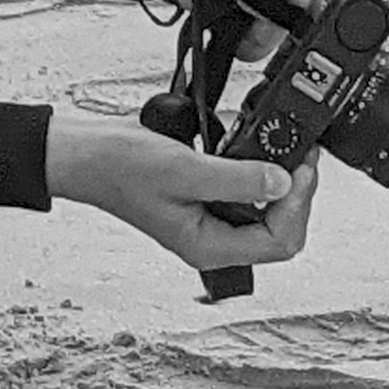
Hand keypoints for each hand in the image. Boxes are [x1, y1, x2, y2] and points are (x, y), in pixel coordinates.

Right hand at [45, 114, 319, 273]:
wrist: (87, 153)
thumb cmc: (119, 168)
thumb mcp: (183, 169)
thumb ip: (237, 178)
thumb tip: (283, 181)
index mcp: (208, 245)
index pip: (278, 242)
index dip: (298, 206)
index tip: (301, 167)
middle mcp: (212, 238)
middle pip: (279, 229)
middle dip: (295, 193)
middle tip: (300, 155)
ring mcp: (208, 218)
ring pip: (265, 210)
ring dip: (278, 179)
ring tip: (280, 146)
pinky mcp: (203, 197)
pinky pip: (244, 190)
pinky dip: (254, 166)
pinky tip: (249, 143)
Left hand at [158, 0, 388, 61]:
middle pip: (330, 14)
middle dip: (319, 27)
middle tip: (293, 18)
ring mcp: (278, 5)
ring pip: (295, 37)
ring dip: (272, 33)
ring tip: (242, 4)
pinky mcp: (253, 25)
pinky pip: (262, 49)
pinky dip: (248, 44)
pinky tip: (230, 22)